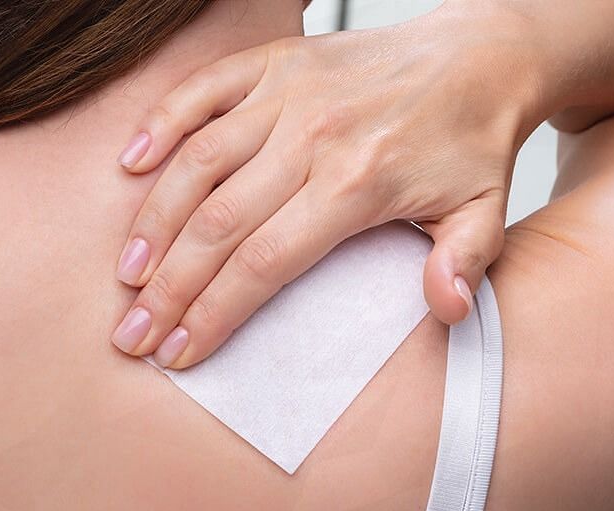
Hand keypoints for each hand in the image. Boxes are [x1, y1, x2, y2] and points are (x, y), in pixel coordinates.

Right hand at [110, 2, 543, 367]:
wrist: (481, 56)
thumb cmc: (471, 142)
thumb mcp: (486, 211)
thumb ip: (463, 263)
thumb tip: (446, 311)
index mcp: (358, 183)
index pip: (265, 262)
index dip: (214, 313)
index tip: (179, 351)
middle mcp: (313, 137)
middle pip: (219, 224)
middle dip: (168, 288)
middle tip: (131, 333)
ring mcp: (288, 94)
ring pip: (198, 162)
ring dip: (154, 221)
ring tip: (126, 274)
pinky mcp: (274, 62)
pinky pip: (202, 89)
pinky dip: (160, 124)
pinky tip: (130, 165)